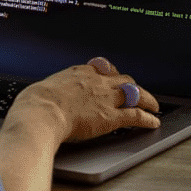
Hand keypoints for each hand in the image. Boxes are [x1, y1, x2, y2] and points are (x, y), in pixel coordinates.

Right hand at [8, 55, 160, 144]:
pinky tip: (154, 122)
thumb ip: (51, 92)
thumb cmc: (36, 102)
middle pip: (123, 79)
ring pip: (135, 94)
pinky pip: (136, 115)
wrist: (42, 111)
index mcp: (79, 73)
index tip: (113, 76)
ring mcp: (106, 98)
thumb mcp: (43, 89)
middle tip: (137, 91)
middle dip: (132, 85)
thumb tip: (41, 100)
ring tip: (154, 105)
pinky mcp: (111, 117)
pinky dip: (148, 118)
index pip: (102, 68)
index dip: (111, 73)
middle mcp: (97, 82)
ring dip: (147, 100)